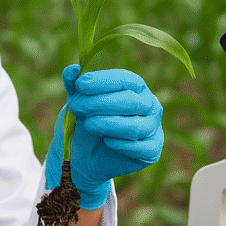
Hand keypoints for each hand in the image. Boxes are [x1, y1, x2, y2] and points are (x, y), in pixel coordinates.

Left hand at [46, 65, 163, 209]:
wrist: (84, 156)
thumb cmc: (85, 123)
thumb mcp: (77, 102)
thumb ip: (74, 86)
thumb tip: (72, 69)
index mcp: (134, 86)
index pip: (124, 79)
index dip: (102, 81)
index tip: (80, 84)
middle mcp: (149, 104)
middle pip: (130, 101)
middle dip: (99, 103)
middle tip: (76, 107)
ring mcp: (153, 127)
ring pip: (135, 126)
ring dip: (107, 124)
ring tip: (88, 125)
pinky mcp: (152, 150)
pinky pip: (140, 147)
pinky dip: (120, 145)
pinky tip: (106, 141)